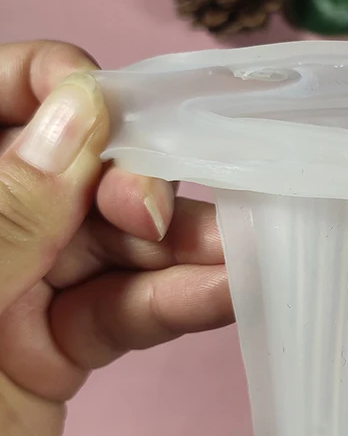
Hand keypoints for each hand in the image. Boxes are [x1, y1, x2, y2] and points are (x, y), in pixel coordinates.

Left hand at [0, 41, 231, 435]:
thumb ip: (5, 215)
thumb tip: (80, 113)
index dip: (51, 89)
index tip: (109, 118)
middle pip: (69, 169)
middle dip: (125, 182)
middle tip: (155, 215)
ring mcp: (17, 290)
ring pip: (110, 242)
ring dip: (176, 246)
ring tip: (236, 253)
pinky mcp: (61, 345)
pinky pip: (126, 306)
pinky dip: (177, 300)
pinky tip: (225, 292)